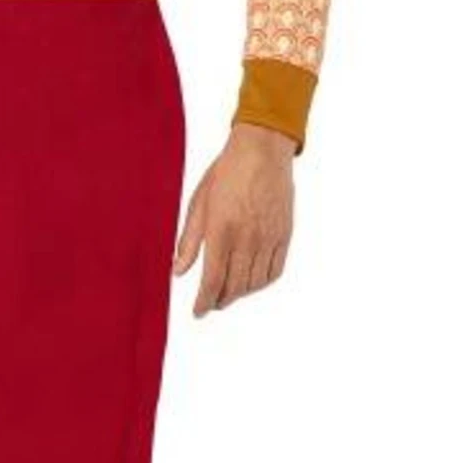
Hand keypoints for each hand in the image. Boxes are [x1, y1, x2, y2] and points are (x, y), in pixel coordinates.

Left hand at [172, 122, 296, 314]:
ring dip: (240, 294)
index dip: (204, 302)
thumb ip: (189, 240)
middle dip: (220, 300)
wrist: (262, 151)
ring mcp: (269, 238)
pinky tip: (252, 281)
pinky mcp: (284, 235)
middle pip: (235, 286)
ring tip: (228, 293)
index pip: (213, 280)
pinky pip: (275, 270)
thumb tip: (178, 270)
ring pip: (255, 282)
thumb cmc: (227, 172)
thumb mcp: (198, 203)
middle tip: (211, 303)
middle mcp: (247, 238)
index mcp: (222, 230)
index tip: (198, 312)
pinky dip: (262, 283)